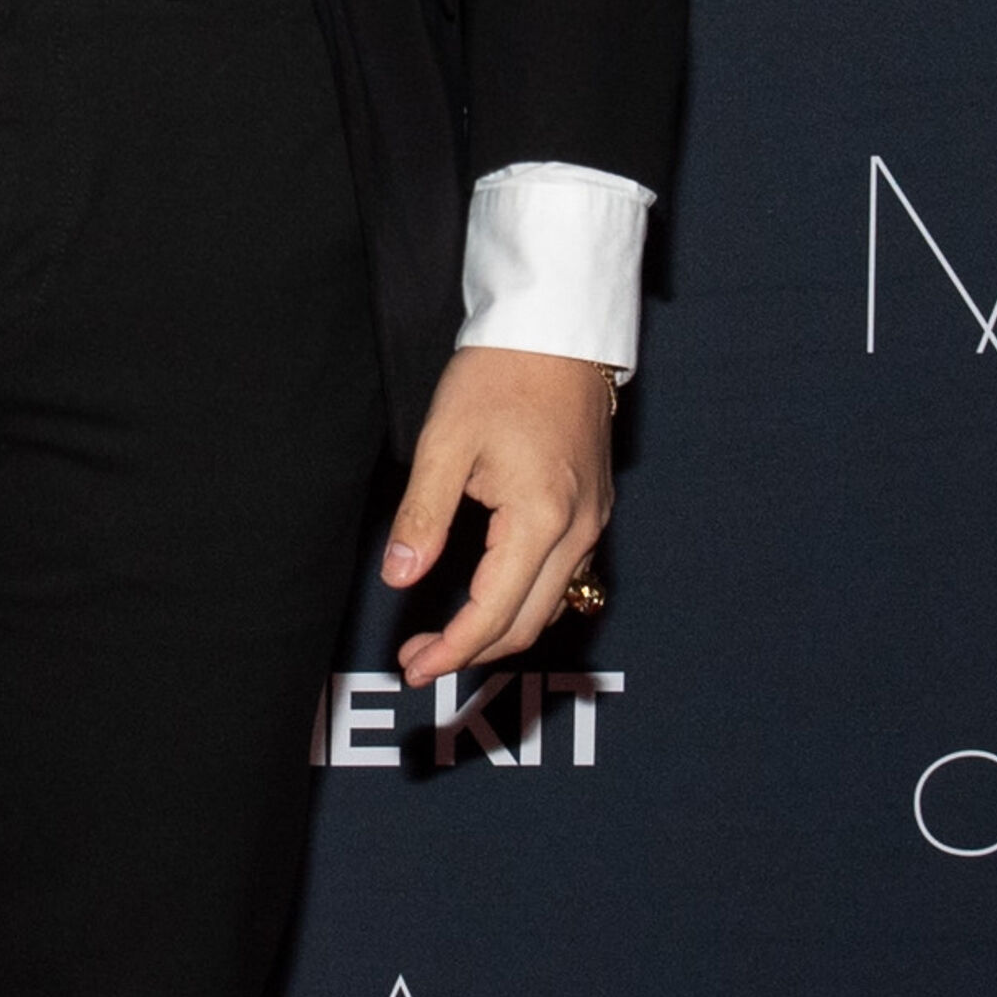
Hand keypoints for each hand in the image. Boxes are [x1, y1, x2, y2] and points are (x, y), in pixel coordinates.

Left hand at [382, 348, 614, 683]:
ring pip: (551, 605)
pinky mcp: (595, 508)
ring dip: (500, 630)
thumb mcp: (445, 443)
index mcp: (541, 519)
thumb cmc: (500, 375)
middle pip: (528, 623)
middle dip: (472, 651)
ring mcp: (594, 521)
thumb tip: (401, 577)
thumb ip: (423, 517)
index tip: (412, 666)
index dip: (451, 650)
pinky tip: (489, 596)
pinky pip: (564, 577)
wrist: (557, 329)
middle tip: (418, 658)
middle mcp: (580, 531)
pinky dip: (525, 601)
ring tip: (446, 636)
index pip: (493, 614)